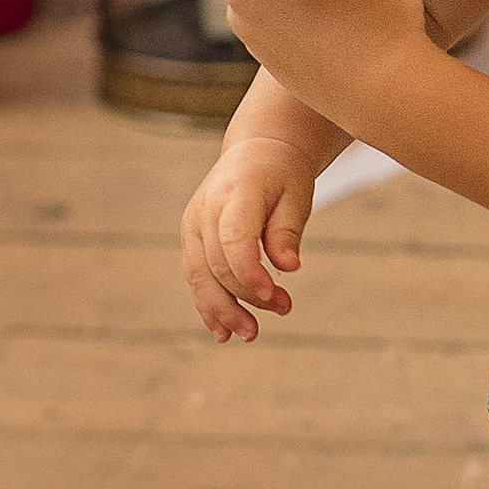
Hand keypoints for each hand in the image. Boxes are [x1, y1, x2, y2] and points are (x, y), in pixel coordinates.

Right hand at [181, 136, 316, 343]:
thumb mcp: (296, 195)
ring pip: (200, 277)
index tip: (275, 293)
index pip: (234, 238)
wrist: (256, 153)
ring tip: (251, 334)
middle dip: (248, 295)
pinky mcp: (192, 241)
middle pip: (217, 264)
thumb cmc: (282, 175)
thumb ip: (287, 231)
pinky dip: (208, 306)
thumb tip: (289, 267)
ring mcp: (193, 227)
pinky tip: (223, 332)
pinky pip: (196, 278)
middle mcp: (204, 211)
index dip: (250, 271)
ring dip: (224, 310)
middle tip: (285, 308)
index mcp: (234, 194)